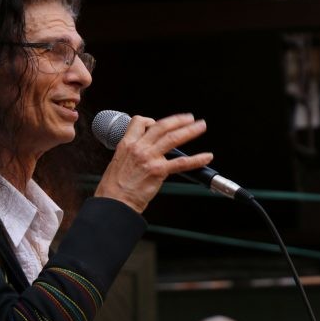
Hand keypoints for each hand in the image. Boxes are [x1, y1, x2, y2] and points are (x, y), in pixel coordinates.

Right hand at [94, 113, 212, 212]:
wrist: (115, 202)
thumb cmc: (114, 188)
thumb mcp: (117, 162)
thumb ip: (131, 154)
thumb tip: (142, 153)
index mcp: (127, 144)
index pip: (140, 122)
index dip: (151, 120)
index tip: (158, 123)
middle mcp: (139, 148)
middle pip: (161, 126)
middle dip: (178, 120)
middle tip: (189, 118)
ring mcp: (150, 158)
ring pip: (173, 138)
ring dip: (190, 131)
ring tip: (200, 127)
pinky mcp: (159, 171)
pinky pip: (181, 162)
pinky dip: (196, 159)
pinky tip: (206, 157)